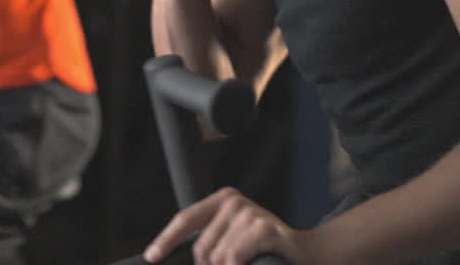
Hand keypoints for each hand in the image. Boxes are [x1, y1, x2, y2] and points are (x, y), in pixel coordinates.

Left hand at [145, 188, 303, 264]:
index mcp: (222, 201)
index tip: (152, 257)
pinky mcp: (264, 228)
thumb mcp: (233, 240)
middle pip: (201, 248)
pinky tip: (255, 262)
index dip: (166, 240)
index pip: (186, 219)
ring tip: (247, 264)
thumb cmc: (266, 250)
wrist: (307, 254)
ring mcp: (250, 212)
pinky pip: (235, 256)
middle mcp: (234, 202)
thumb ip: (211, 243)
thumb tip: (184, 256)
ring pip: (218, 257)